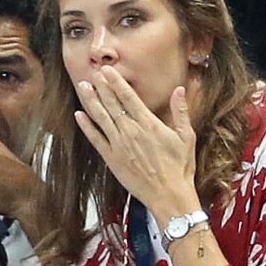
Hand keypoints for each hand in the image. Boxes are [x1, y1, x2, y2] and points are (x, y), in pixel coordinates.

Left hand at [74, 66, 200, 226]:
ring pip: (101, 118)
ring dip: (91, 101)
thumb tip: (180, 89)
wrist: (169, 195)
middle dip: (101, 87)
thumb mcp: (186, 137)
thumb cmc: (180, 167)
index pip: (128, 97)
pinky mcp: (111, 158)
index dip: (116, 82)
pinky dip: (86, 126)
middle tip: (92, 73)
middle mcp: (130, 131)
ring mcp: (119, 145)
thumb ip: (181, 112)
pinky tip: (79, 115)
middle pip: (112, 104)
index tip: (107, 70)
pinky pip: (96, 139)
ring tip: (83, 86)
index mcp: (148, 124)